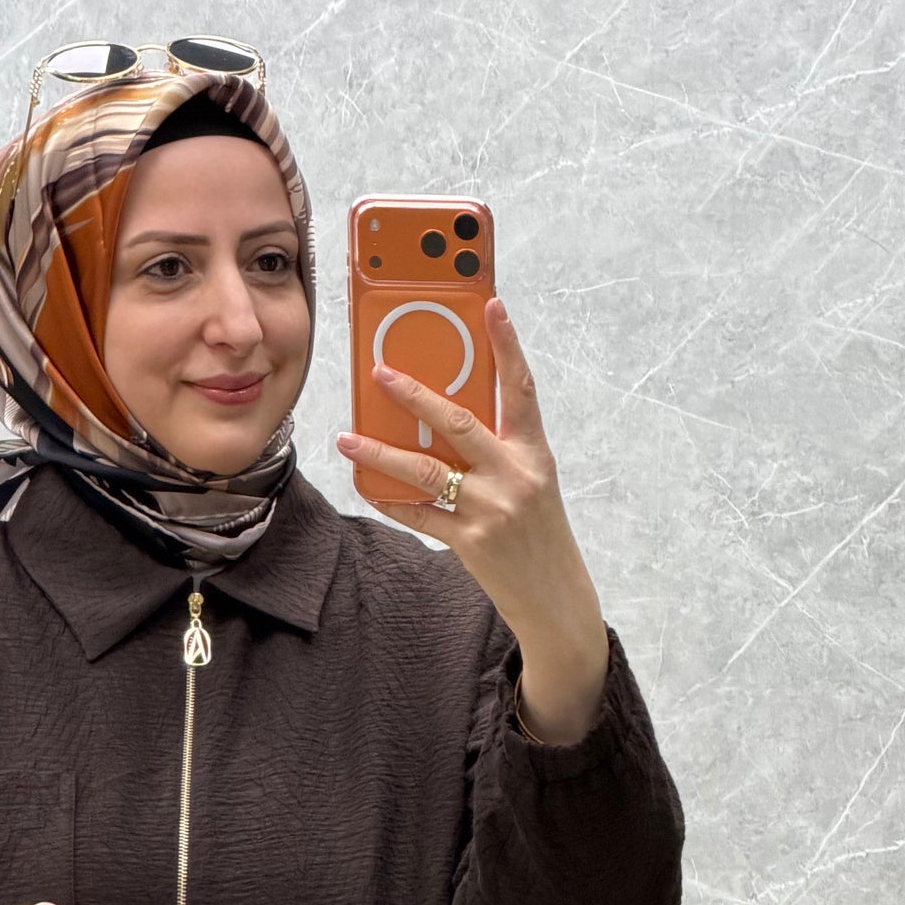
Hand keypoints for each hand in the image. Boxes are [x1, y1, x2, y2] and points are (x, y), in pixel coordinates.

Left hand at [337, 298, 610, 743]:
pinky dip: (388, 498)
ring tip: (347, 436)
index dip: (508, 344)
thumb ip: (496, 451)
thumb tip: (441, 418)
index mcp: (535, 455)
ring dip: (381, 450)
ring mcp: (492, 510)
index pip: (522, 389)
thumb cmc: (539, 535)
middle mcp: (515, 477)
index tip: (491, 304)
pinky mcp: (471, 542)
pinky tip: (364, 483)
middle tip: (380, 370)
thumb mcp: (532, 484)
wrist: (557, 599)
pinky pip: (418, 514)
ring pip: (426, 470)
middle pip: (459, 423)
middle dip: (415, 394)